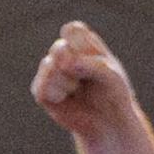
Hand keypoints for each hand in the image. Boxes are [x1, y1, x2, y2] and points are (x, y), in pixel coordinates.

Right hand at [30, 20, 141, 140]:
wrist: (108, 123)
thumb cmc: (112, 94)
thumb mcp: (111, 75)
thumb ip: (89, 64)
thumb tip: (61, 64)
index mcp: (81, 42)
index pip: (72, 30)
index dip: (84, 46)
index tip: (98, 60)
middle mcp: (62, 53)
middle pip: (59, 48)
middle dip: (78, 66)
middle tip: (89, 79)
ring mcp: (49, 71)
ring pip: (49, 66)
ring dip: (70, 82)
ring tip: (79, 90)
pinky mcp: (40, 89)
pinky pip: (43, 86)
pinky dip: (59, 94)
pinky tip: (66, 98)